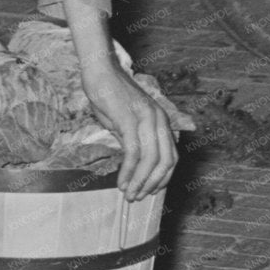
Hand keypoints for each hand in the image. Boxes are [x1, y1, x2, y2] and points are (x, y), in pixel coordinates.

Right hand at [80, 63, 177, 200]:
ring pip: (151, 160)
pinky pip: (133, 152)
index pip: (171, 157)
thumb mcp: (125, 121)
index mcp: (160, 121)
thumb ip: (132, 139)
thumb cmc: (109, 94)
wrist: (99, 71)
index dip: (162, 178)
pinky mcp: (129, 119)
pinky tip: (122, 182)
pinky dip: (129, 171)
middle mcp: (158, 120)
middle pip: (165, 161)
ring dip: (140, 181)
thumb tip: (132, 163)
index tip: (149, 191)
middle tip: (138, 197)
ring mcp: (145, 119)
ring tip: (129, 194)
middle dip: (152, 184)